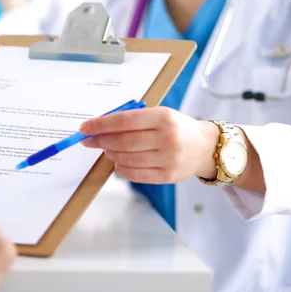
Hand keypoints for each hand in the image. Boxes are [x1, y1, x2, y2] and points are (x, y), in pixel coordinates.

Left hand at [80, 107, 218, 183]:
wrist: (205, 146)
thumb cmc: (177, 127)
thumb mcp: (160, 114)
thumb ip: (133, 119)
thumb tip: (100, 127)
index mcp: (164, 117)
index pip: (125, 120)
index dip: (101, 124)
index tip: (85, 128)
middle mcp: (167, 138)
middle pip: (123, 141)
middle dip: (101, 140)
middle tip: (90, 140)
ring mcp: (168, 159)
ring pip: (127, 159)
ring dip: (110, 154)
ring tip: (107, 148)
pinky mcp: (167, 176)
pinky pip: (135, 174)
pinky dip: (121, 168)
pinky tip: (118, 160)